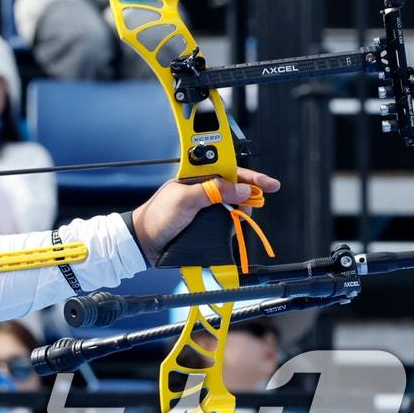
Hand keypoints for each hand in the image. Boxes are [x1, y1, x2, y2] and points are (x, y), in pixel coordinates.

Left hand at [131, 168, 280, 264]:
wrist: (144, 242)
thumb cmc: (157, 216)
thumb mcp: (185, 200)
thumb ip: (213, 191)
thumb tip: (242, 188)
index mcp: (195, 176)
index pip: (228, 169)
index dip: (250, 175)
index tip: (269, 184)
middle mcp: (201, 189)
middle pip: (235, 186)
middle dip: (249, 194)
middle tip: (255, 205)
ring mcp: (203, 206)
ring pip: (233, 204)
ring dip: (241, 211)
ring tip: (240, 219)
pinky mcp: (204, 222)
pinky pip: (226, 220)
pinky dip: (233, 223)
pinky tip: (233, 227)